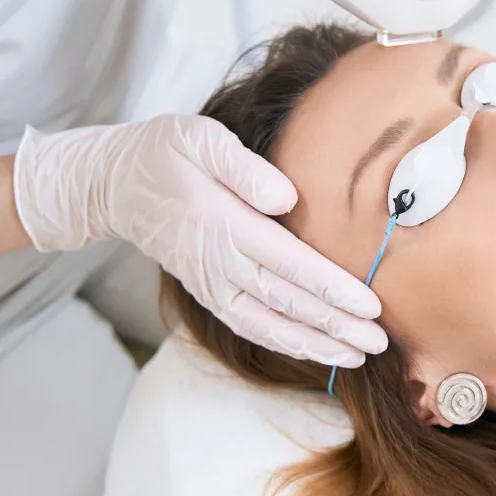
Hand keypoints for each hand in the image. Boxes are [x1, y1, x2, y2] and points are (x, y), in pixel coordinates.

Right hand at [13, 115, 386, 366]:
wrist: (116, 183)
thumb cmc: (167, 152)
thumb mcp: (201, 140)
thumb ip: (244, 168)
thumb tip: (286, 197)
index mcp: (225, 224)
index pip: (290, 264)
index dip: (332, 288)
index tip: (370, 306)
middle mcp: (219, 263)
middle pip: (288, 302)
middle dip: (336, 326)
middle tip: (379, 342)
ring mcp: (211, 283)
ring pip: (269, 324)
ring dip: (315, 343)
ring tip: (357, 356)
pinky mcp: (207, 293)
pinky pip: (249, 326)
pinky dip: (284, 342)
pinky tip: (315, 350)